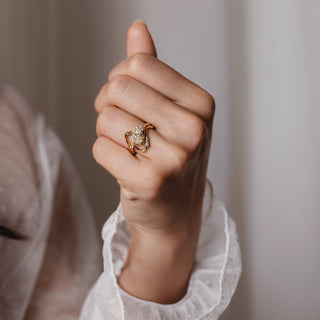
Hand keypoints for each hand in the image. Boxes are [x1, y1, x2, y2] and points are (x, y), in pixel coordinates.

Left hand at [93, 20, 214, 302]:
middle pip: (119, 86)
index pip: (139, 64)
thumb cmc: (171, 157)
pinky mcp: (149, 182)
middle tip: (125, 126)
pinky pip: (100, 148)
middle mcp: (193, 129)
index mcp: (200, 104)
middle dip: (110, 104)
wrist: (174, 212)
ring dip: (108, 133)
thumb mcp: (170, 110)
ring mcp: (174, 158)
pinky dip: (106, 156)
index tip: (130, 100)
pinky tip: (127, 169)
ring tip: (131, 149)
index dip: (122, 79)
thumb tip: (137, 28)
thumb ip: (152, 69)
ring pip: (106, 118)